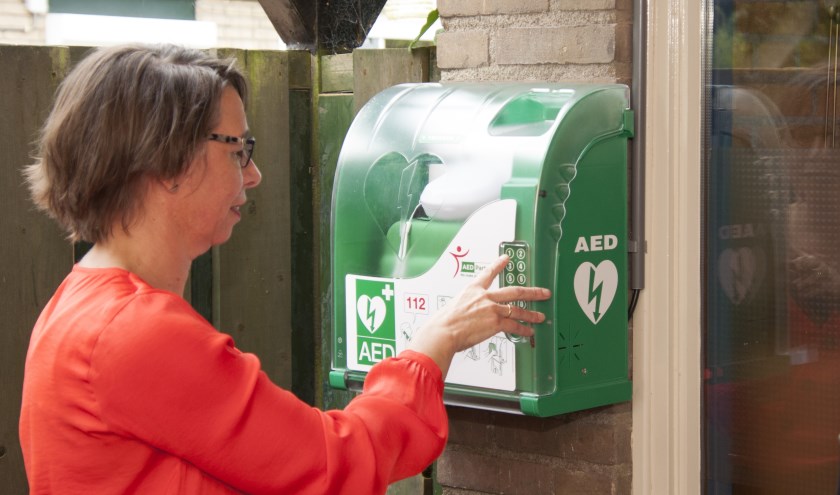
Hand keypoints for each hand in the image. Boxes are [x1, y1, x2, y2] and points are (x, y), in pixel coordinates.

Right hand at [406, 255, 550, 376]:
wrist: (444, 331)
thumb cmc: (443, 323)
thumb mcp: (452, 308)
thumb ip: (463, 309)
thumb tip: (464, 316)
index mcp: (472, 290)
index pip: (488, 274)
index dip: (499, 265)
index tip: (506, 259)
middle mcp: (485, 297)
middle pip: (514, 291)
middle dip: (531, 292)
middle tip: (542, 292)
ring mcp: (492, 309)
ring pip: (518, 310)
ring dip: (531, 314)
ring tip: (540, 316)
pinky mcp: (496, 322)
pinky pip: (515, 326)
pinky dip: (524, 329)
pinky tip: (529, 331)